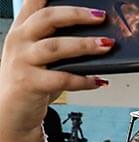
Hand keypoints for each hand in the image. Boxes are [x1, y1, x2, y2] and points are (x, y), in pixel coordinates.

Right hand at [0, 1, 112, 136]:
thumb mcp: (37, 53)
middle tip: (101, 17)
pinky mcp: (29, 83)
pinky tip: (98, 80)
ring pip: (55, 46)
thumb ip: (56, 38)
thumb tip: (98, 34)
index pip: (33, 2)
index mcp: (22, 29)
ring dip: (84, 45)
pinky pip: (62, 78)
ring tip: (106, 45)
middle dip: (77, 15)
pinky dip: (83, 80)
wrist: (10, 111)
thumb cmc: (31, 79)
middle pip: (47, 18)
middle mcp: (19, 41)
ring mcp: (22, 61)